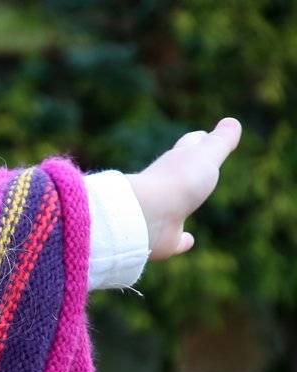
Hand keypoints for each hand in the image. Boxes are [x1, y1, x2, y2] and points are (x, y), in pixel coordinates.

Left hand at [125, 117, 241, 260]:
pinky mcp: (164, 238)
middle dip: (187, 167)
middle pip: (180, 172)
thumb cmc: (178, 181)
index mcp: (178, 162)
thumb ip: (220, 142)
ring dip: (182, 204)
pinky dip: (182, 240)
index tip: (203, 136)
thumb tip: (232, 122)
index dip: (199, 140)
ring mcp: (164, 212)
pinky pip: (175, 240)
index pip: (190, 145)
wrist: (147, 217)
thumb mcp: (207, 154)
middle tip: (195, 165)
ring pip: (174, 206)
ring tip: (188, 204)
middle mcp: (167, 186)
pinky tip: (188, 241)